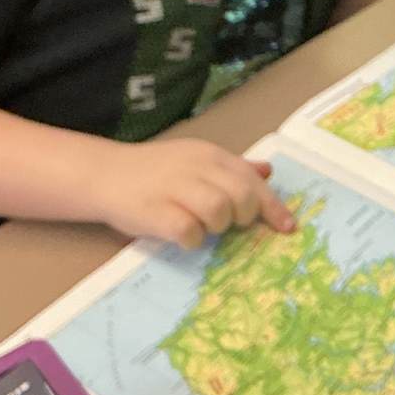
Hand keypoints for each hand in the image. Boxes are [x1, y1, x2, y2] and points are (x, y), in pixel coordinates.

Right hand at [91, 140, 295, 249]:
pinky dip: (193, 239)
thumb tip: (267, 172)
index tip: (288, 227)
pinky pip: (188, 230)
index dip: (273, 206)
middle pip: (241, 195)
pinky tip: (184, 236)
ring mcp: (174, 189)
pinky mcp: (154, 212)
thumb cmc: (156, 171)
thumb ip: (232, 168)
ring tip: (204, 226)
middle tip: (232, 224)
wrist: (105, 174)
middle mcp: (195, 168)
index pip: (252, 180)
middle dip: (245, 216)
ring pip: (219, 210)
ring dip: (218, 226)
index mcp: (210, 155)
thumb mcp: (197, 160)